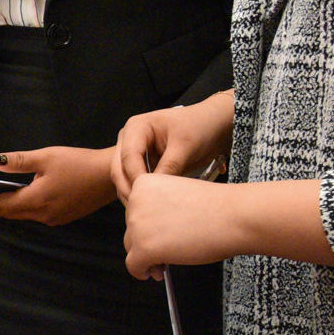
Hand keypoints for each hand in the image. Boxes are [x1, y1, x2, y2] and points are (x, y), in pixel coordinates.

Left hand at [0, 146, 117, 225]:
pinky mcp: (62, 216)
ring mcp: (53, 218)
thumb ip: (18, 161)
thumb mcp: (46, 157)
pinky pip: (33, 213)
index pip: (0, 205)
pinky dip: (19, 205)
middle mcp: (43, 214)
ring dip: (3, 204)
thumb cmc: (79, 163)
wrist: (111, 175)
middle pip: (8, 212)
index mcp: (36, 200)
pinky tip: (14, 195)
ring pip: (20, 214)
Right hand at [113, 94, 236, 200]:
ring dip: (133, 192)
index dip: (136, 178)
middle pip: (119, 168)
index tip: (148, 197)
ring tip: (147, 211)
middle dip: (129, 189)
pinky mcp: (144, 162)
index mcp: (137, 127)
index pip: (128, 157)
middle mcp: (130, 138)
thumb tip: (155, 192)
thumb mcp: (185, 147)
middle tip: (142, 210)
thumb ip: (169, 167)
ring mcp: (135, 150)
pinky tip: (152, 204)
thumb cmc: (200, 127)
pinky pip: (136, 179)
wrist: (214, 124)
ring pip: (124, 176)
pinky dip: (142, 191)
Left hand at [123, 174, 245, 279]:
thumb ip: (158, 209)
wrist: (235, 216)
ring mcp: (137, 225)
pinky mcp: (144, 247)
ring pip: (132, 247)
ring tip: (165, 263)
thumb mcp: (178, 197)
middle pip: (132, 229)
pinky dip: (141, 272)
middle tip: (167, 251)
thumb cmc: (217, 207)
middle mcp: (135, 201)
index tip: (162, 233)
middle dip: (147, 242)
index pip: (135, 209)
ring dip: (146, 257)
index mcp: (143, 184)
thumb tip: (146, 234)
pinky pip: (133, 266)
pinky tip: (154, 273)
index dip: (148, 225)